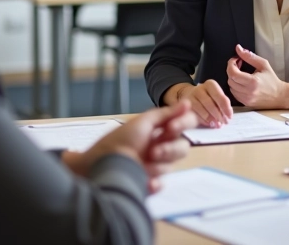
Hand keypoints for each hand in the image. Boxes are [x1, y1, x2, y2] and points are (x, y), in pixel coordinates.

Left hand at [64, 102, 197, 192]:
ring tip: (143, 164)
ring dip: (159, 165)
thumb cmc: (119, 140)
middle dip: (170, 149)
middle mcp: (161, 146)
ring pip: (172, 166)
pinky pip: (161, 184)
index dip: (183, 124)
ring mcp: (155, 166)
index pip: (185, 124)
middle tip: (154, 151)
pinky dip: (155, 183)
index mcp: (160, 130)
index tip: (171, 127)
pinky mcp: (149, 183)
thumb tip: (187, 103)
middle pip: (182, 147)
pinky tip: (147, 181)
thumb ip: (166, 113)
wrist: (101, 164)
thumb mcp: (142, 122)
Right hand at [176, 80, 232, 127]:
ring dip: (210, 118)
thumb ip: (222, 105)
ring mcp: (191, 96)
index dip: (225, 108)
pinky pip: (194, 113)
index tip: (229, 117)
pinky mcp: (185, 105)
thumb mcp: (216, 97)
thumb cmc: (208, 97)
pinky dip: (202, 120)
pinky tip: (208, 123)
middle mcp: (200, 88)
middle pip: (209, 103)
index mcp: (211, 85)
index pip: (220, 96)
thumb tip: (227, 117)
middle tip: (223, 123)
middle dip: (217, 115)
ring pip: (201, 109)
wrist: (190, 94)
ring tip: (216, 124)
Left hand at [227, 45, 286, 108]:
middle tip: (239, 65)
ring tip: (241, 74)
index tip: (235, 60)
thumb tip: (239, 49)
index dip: (231, 64)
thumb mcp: (263, 64)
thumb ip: (249, 56)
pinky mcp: (245, 103)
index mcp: (253, 82)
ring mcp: (246, 99)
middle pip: (230, 79)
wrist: (279, 96)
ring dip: (233, 79)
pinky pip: (234, 94)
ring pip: (231, 87)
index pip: (233, 73)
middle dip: (232, 70)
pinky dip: (235, 87)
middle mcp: (248, 92)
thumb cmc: (272, 80)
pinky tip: (242, 83)